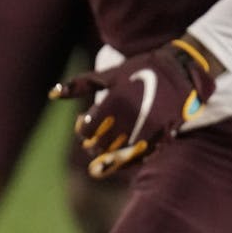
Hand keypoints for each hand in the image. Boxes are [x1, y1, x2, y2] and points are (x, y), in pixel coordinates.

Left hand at [50, 38, 217, 177]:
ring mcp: (149, 130)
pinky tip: (125, 158)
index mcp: (115, 102)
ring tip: (106, 152)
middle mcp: (131, 118)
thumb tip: (51, 94)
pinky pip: (142, 157)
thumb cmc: (139, 70)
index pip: (87, 129)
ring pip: (120, 155)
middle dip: (94, 145)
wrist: (180, 71)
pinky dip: (130, 161)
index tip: (84, 124)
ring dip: (110, 157)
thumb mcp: (108, 75)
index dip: (82, 130)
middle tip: (93, 143)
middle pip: (102, 145)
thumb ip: (78, 86)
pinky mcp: (163, 137)